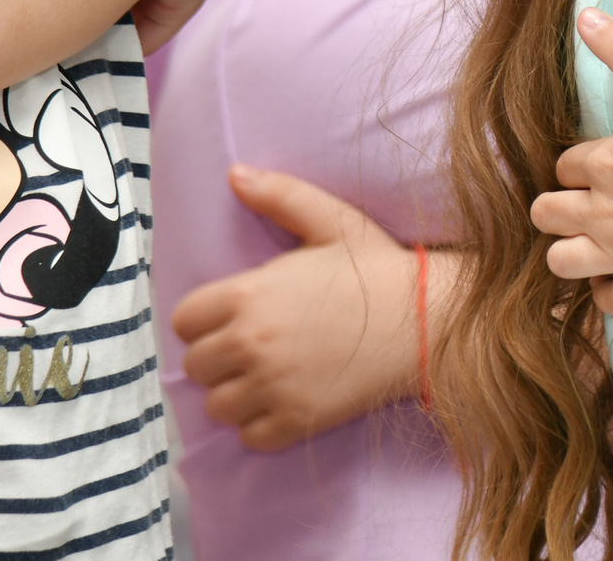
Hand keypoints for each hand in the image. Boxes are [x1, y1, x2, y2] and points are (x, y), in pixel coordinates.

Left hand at [170, 165, 436, 450]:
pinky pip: (250, 437)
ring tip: (268, 377)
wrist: (428, 321)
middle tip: (254, 346)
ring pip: (218, 406)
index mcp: (249, 295)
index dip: (205, 319)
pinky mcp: (295, 422)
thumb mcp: (332, 222)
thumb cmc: (378, 268)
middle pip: (195, 366)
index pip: (184, 321)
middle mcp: (251, 344)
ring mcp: (272, 388)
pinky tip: (288, 401)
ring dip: (237, 394)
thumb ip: (280, 196)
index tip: (232, 318)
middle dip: (219, 357)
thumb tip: (235, 174)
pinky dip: (263, 425)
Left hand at [527, 7, 612, 314]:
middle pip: (547, 213)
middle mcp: (602, 210)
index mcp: (605, 162)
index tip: (606, 165)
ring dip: (571, 250)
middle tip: (593, 202)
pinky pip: (605, 300)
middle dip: (561, 206)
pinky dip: (606, 289)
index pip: (564, 166)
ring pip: (560, 261)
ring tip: (596, 240)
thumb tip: (585, 14)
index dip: (581, 165)